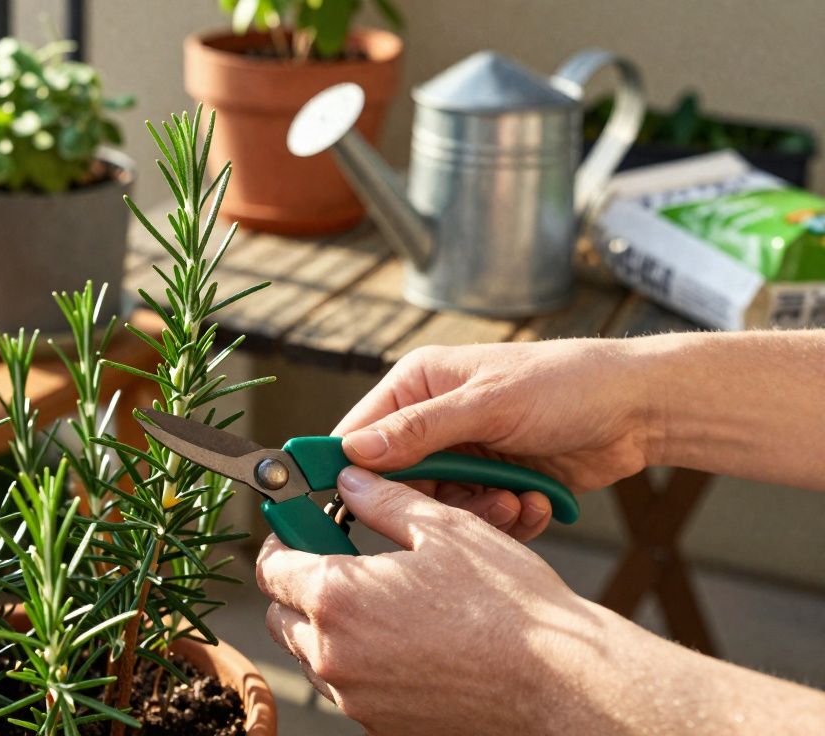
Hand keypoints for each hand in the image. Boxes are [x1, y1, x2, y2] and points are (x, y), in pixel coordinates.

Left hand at [259, 467, 824, 734]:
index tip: (300, 525)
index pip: (271, 567)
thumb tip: (351, 480)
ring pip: (314, 653)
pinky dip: (362, 659)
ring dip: (329, 623)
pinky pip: (350, 686)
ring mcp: (356, 697)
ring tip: (382, 597)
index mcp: (336, 599)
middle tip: (339, 557)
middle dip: (300, 584)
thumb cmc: (510, 608)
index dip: (283, 538)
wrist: (561, 684)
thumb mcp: (445, 530)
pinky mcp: (382, 725)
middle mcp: (334, 655)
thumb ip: (383, 500)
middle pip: (282, 614)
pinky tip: (408, 637)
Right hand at [335, 340, 660, 540]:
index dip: (349, 472)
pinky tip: (536, 502)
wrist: (640, 409)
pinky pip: (479, 519)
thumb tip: (352, 451)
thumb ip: (419, 431)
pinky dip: (508, 520)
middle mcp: (433, 420)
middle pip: (398, 482)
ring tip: (515, 501)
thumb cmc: (567, 384)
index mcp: (418, 385)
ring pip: (440, 508)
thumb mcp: (488, 404)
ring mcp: (465, 454)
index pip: (358, 434)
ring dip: (479, 515)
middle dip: (435, 503)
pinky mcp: (496, 483)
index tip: (349, 507)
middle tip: (474, 503)